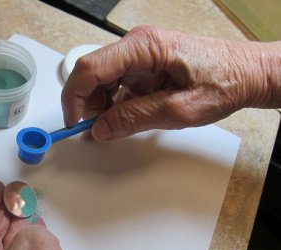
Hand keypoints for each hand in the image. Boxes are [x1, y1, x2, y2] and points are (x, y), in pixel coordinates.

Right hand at [61, 25, 280, 140]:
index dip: (76, 97)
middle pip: (92, 74)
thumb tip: (100, 129)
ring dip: (101, 106)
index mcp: (144, 47)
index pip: (91, 67)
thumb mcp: (178, 109)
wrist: (247, 74)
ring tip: (116, 125)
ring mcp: (139, 56)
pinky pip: (117, 85)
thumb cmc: (224, 82)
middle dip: (88, 104)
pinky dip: (114, 105)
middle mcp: (137, 46)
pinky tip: (124, 118)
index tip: (75, 122)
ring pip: (102, 81)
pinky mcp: (143, 67)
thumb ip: (134, 119)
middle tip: (96, 130)